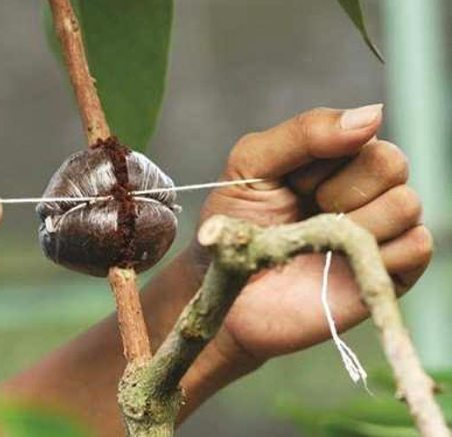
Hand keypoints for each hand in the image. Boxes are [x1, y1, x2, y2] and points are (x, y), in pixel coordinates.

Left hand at [194, 105, 430, 364]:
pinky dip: (376, 256)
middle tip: (307, 212)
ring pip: (406, 205)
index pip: (362, 132)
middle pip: (391, 164)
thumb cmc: (235, 225)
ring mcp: (380, 230)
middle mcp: (364, 189)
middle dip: (341, 190)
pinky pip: (417, 247)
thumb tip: (374, 113)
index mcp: (334, 157)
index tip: (289, 184)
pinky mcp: (391, 272)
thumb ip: (305, 131)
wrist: (229, 291)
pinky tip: (339, 266)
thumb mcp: (252, 164)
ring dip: (356, 225)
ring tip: (319, 244)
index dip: (322, 161)